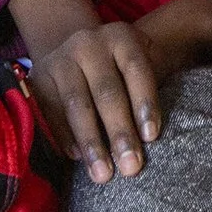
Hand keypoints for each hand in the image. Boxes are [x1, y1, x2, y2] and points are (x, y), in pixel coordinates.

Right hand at [30, 0, 211, 184]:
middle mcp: (89, 43)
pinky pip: (50, 112)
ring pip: (77, 105)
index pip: (137, 70)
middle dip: (120, 132)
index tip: (153, 137)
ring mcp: (60, 59)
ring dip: (92, 143)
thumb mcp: (141, 62)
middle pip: (107, 92)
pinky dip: (64, 137)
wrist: (74, 49)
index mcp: (121, 37)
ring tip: (103, 174)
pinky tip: (77, 159)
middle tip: (132, 168)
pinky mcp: (37, 78)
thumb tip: (175, 131)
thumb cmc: (120, 67)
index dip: (145, 103)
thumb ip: (154, 85)